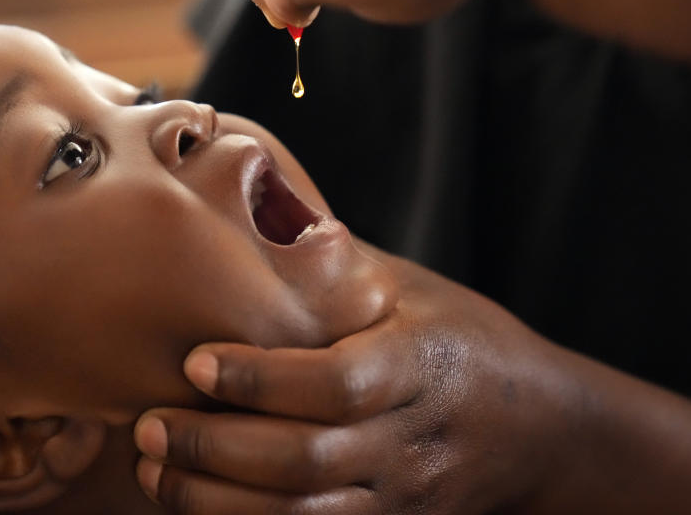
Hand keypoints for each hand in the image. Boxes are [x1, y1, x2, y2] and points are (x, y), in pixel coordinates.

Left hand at [132, 250, 568, 513]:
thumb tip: (258, 205)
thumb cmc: (465, 341)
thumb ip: (341, 264)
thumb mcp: (415, 289)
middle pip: (308, 461)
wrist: (541, 429)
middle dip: (216, 449)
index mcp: (422, 366)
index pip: (337, 383)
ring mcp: (404, 498)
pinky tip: (196, 509)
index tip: (195, 361)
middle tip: (148, 426)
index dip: (262, 380)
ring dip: (217, 503)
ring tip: (154, 471)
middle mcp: (412, 441)